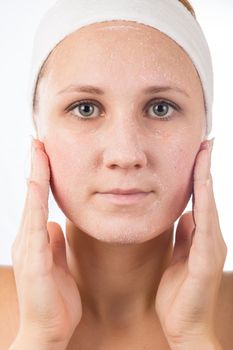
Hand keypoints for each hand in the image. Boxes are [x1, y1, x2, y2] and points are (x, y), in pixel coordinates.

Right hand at [11, 138, 81, 348]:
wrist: (48, 330)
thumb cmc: (54, 298)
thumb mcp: (56, 263)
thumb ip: (53, 243)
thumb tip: (53, 224)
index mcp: (35, 238)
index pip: (38, 200)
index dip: (42, 176)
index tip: (45, 153)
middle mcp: (28, 238)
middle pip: (32, 195)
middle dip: (36, 167)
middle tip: (38, 141)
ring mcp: (27, 247)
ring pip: (31, 204)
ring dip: (35, 176)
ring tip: (38, 150)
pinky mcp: (33, 259)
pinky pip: (34, 224)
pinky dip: (36, 202)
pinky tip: (39, 184)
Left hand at [155, 138, 226, 347]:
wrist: (184, 326)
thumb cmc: (180, 292)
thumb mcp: (179, 256)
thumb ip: (185, 234)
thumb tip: (185, 213)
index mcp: (201, 237)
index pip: (200, 199)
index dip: (198, 175)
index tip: (197, 152)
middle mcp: (210, 238)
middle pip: (207, 197)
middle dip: (205, 169)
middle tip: (205, 142)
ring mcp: (211, 249)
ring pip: (209, 207)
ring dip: (206, 180)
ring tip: (204, 154)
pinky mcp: (205, 262)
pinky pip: (204, 228)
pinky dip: (203, 206)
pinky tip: (201, 188)